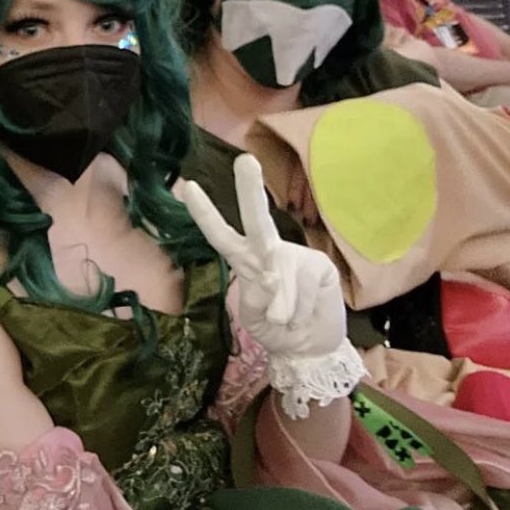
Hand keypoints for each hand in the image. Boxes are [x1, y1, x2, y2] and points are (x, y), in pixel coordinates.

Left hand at [174, 155, 347, 360]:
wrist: (310, 348)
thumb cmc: (275, 331)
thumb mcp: (254, 321)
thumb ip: (256, 300)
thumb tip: (271, 277)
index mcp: (244, 260)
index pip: (221, 235)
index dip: (206, 214)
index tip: (189, 187)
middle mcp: (268, 251)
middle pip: (257, 220)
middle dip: (251, 191)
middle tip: (246, 161)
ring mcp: (296, 256)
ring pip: (284, 275)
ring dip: (284, 307)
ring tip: (287, 321)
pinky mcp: (320, 266)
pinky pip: (306, 285)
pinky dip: (302, 307)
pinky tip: (305, 313)